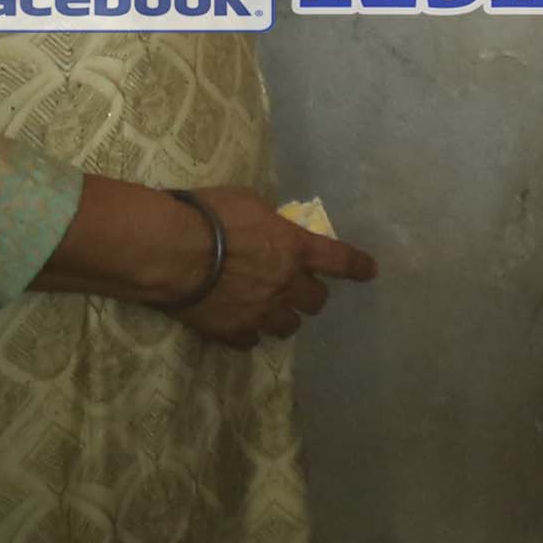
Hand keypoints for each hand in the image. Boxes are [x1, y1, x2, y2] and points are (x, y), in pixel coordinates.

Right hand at [173, 183, 377, 347]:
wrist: (173, 252)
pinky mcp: (234, 331)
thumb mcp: (248, 202)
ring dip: (284, 317)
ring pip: (289, 327)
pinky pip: (251, 340)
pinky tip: (240, 325)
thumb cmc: (210, 215)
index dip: (357, 266)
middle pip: (316, 301)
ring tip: (270, 311)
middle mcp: (285, 284)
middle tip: (297, 289)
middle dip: (310, 295)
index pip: (339, 260)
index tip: (369, 272)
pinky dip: (249, 332)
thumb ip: (267, 222)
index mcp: (294, 249)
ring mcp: (261, 312)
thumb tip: (267, 227)